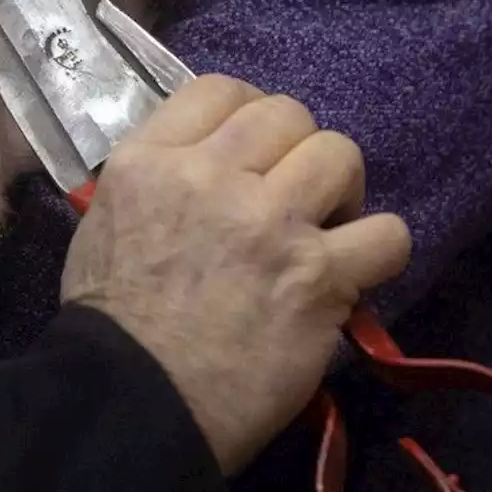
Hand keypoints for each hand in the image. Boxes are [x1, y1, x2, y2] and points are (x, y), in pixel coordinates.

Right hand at [61, 74, 411, 475]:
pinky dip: (378, 249)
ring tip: (325, 227)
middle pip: (287, 113)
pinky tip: (354, 271)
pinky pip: (388, 233)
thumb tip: (202, 171)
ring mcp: (269, 222)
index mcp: (150, 161)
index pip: (220, 88)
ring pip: (340, 154)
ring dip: (339, 189)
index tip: (255, 150)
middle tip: (290, 194)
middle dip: (296, 149)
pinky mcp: (318, 276)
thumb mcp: (103, 223)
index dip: (248, 112)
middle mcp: (212, 176)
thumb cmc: (109, 322)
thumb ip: (155, 182)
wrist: (133, 403)